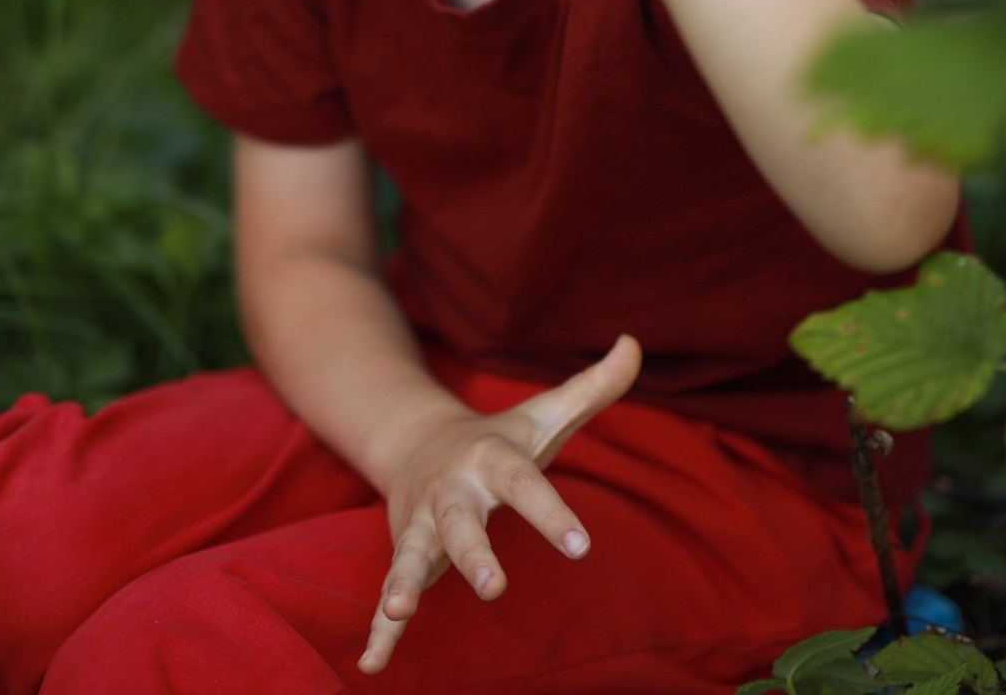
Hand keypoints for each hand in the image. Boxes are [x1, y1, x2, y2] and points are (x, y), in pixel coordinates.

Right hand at [358, 333, 642, 674]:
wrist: (418, 438)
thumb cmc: (500, 437)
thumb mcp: (545, 411)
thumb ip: (594, 386)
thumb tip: (634, 342)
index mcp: (491, 460)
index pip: (526, 486)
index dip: (553, 516)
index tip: (583, 549)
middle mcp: (453, 492)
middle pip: (461, 523)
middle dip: (474, 554)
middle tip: (495, 587)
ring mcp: (423, 523)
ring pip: (410, 553)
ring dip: (402, 582)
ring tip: (398, 611)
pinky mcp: (406, 552)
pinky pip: (389, 593)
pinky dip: (379, 630)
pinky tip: (372, 665)